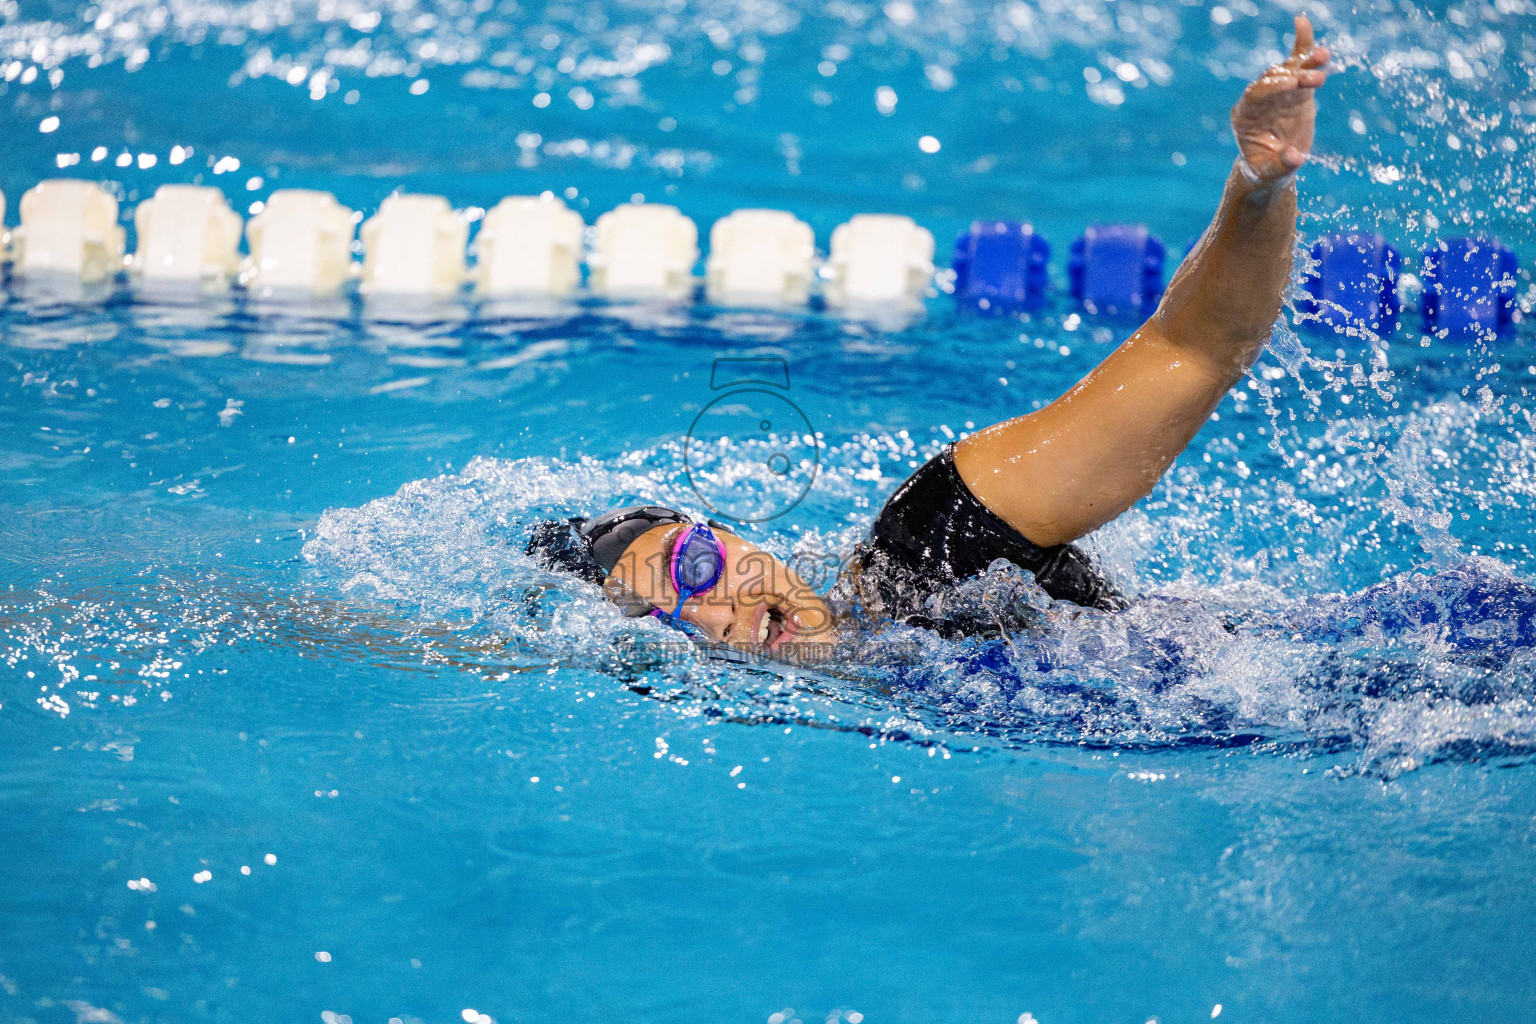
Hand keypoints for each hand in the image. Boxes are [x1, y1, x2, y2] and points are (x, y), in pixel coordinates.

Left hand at [1231, 14, 1330, 182]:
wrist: (1273, 167)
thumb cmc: (1266, 172)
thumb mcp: (1271, 174)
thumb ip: (1281, 166)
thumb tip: (1295, 157)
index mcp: (1244, 117)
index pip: (1255, 96)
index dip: (1272, 88)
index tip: (1291, 85)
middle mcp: (1259, 100)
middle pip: (1273, 81)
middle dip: (1292, 77)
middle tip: (1312, 80)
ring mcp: (1277, 92)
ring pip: (1289, 70)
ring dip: (1305, 63)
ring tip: (1323, 56)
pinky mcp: (1295, 89)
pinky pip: (1297, 64)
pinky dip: (1302, 46)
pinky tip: (1302, 23)